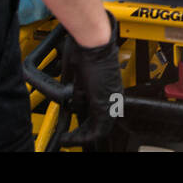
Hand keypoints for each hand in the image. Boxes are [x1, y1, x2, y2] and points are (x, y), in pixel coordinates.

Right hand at [59, 14, 123, 147]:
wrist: (93, 42)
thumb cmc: (87, 50)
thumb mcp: (80, 75)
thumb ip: (79, 91)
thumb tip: (72, 103)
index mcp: (109, 88)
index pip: (100, 114)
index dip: (86, 125)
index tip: (75, 130)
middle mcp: (113, 96)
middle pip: (100, 124)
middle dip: (82, 134)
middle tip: (70, 138)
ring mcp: (111, 100)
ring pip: (99, 129)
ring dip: (81, 136)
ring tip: (68, 139)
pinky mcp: (104, 102)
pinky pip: (97, 128)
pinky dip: (82, 136)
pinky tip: (71, 137)